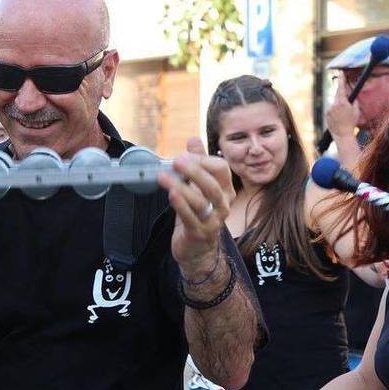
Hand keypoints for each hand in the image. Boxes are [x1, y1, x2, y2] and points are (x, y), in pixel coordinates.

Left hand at [157, 137, 233, 277]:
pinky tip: (171, 194)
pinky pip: (191, 218)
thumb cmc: (198, 214)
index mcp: (225, 190)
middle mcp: (223, 205)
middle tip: (176, 161)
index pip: (221, 169)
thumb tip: (194, 140)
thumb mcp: (198, 188)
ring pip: (201, 200)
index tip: (184, 156)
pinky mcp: (200, 233)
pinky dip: (181, 205)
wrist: (197, 249)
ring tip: (163, 177)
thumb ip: (199, 164)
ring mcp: (213, 221)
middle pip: (212, 184)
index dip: (202, 160)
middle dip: (194, 171)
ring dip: (181, 187)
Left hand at [326, 78, 359, 137]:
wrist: (342, 135)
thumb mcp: (356, 111)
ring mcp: (329, 109)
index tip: (340, 71)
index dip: (341, 78)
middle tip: (347, 102)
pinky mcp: (326, 114)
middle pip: (338, 95)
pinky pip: (331, 109)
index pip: (341, 87)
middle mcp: (334, 104)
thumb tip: (352, 95)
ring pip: (335, 102)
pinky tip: (339, 118)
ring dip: (339, 105)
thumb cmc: (352, 123)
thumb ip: (354, 101)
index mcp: (342, 102)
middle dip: (342, 95)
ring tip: (343, 115)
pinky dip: (335, 111)